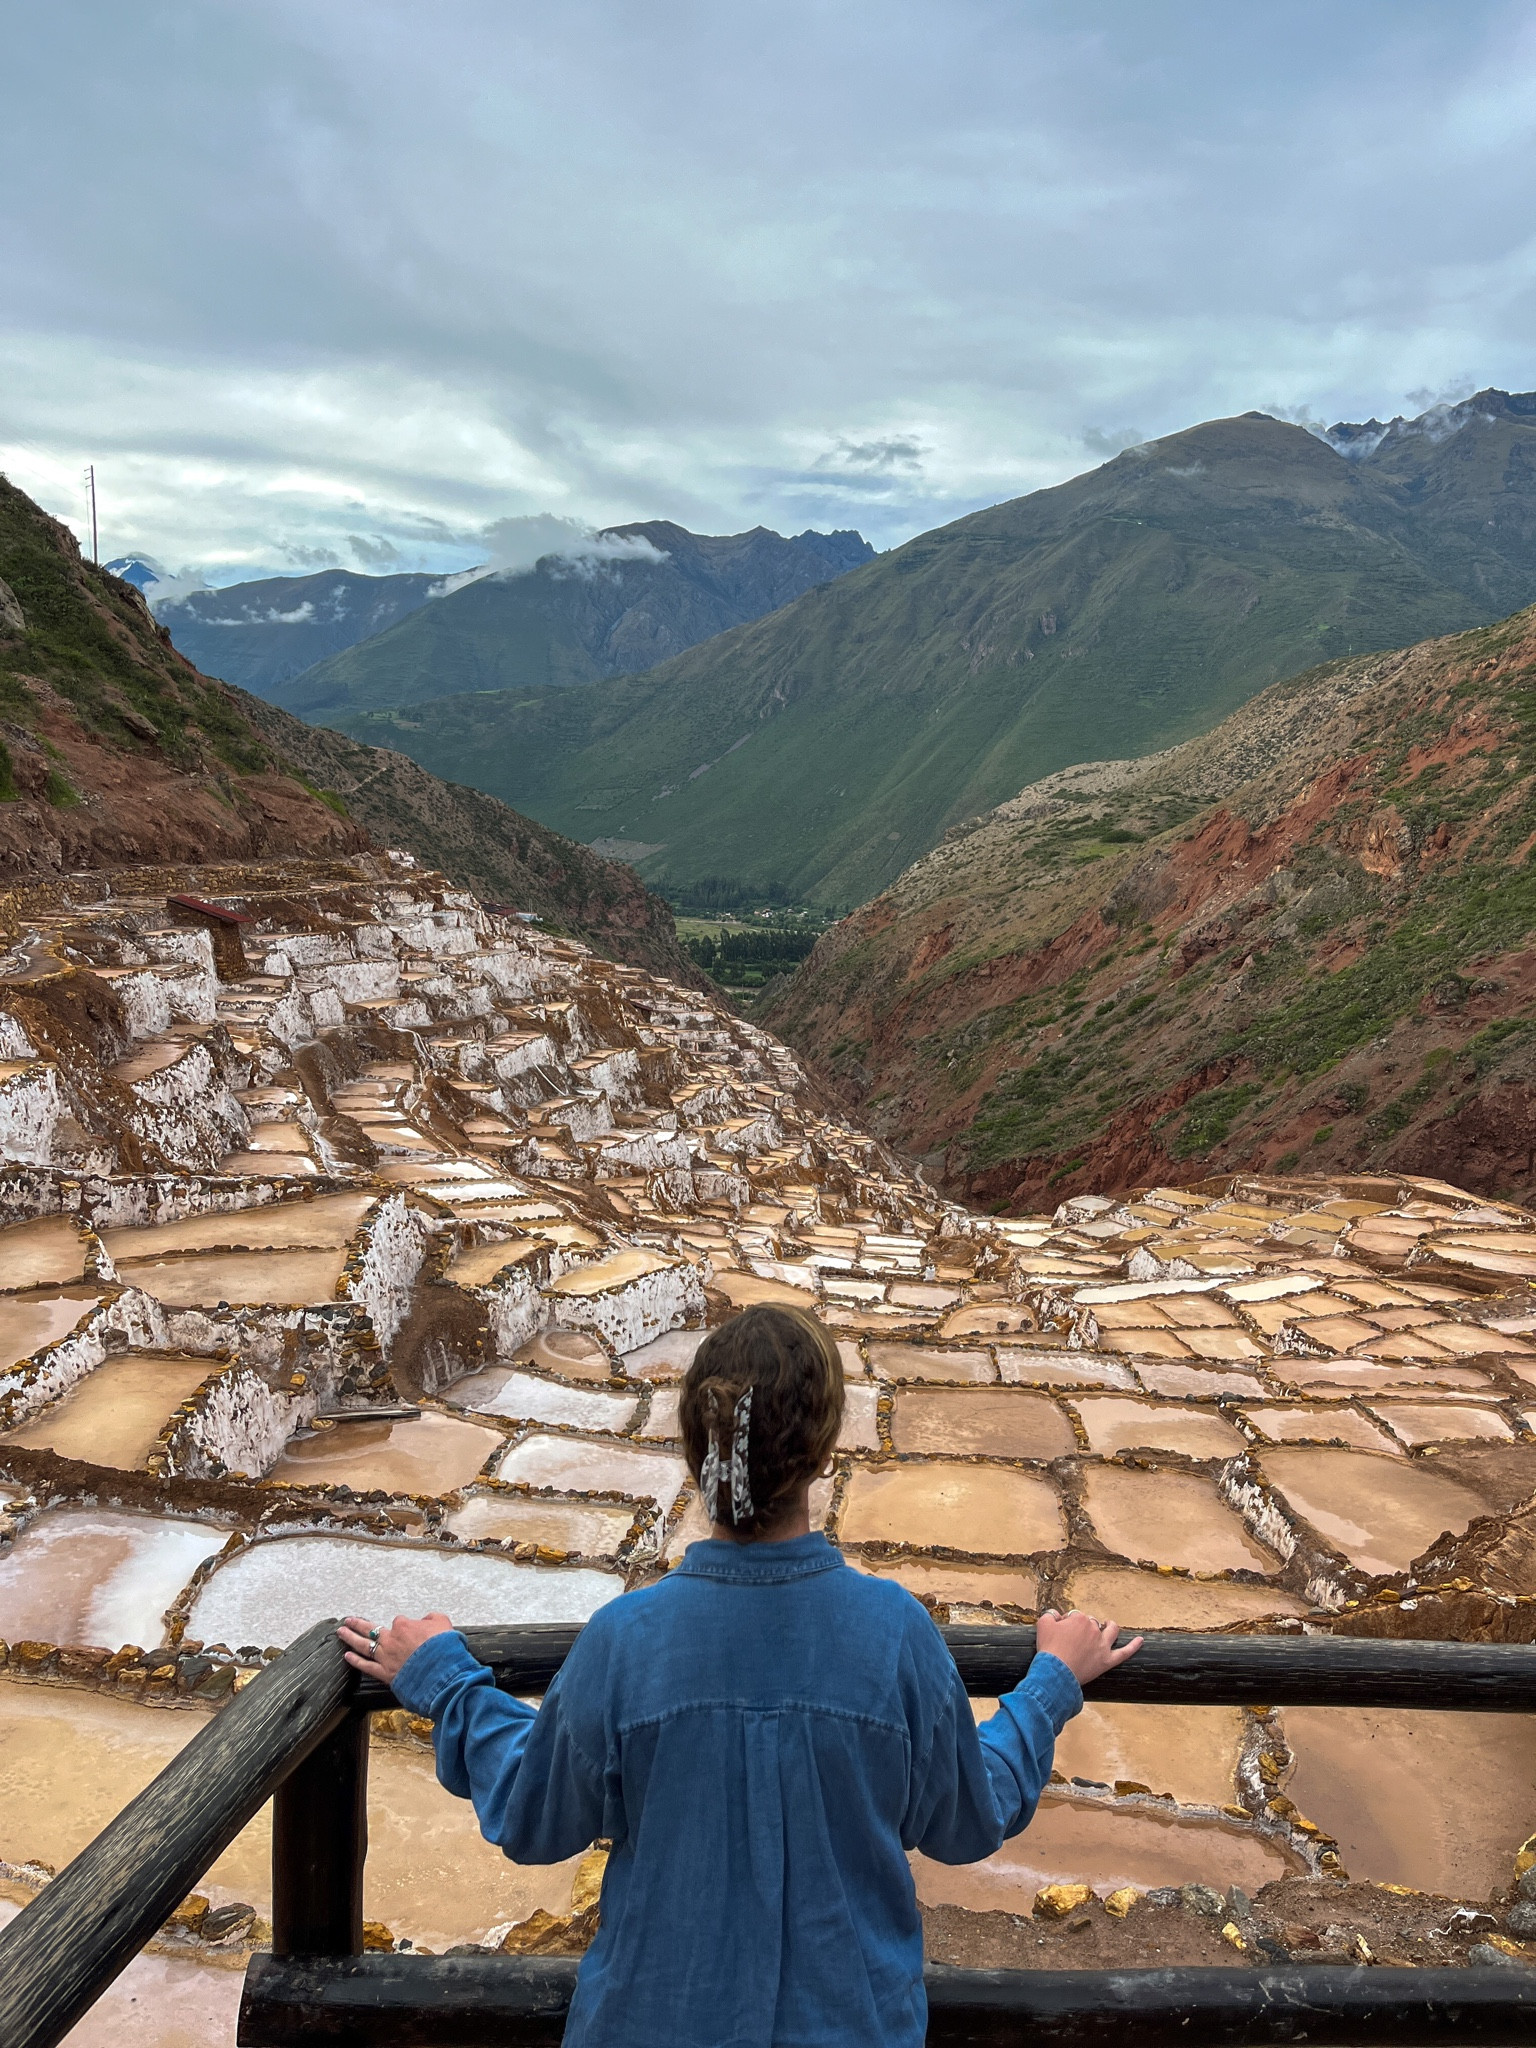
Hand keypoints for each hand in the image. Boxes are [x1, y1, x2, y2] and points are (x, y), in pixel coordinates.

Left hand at [338, 1613, 453, 1682]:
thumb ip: (431, 1619)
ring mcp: (385, 1657)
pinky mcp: (385, 1673)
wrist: (441, 1672)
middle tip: (348, 1620)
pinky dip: (355, 1661)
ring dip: (350, 1637)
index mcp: (404, 1626)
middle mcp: (391, 1640)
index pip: (399, 1622)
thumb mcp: (443, 1623)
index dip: (402, 1625)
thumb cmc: (443, 1649)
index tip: (406, 1628)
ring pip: (363, 1645)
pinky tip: (347, 1656)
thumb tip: (427, 1620)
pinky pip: (366, 1666)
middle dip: (358, 1624)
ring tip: (341, 1632)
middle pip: (371, 1629)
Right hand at [1035, 1608, 1142, 1685]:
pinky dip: (1134, 1646)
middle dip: (1084, 1627)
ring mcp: (1103, 1645)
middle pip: (1092, 1623)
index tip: (1061, 1633)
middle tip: (1074, 1639)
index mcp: (1079, 1619)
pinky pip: (1125, 1652)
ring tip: (1109, 1625)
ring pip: (1111, 1631)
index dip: (1068, 1624)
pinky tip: (1141, 1640)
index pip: (1076, 1617)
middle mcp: (1094, 1629)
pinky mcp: (1107, 1660)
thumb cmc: (1049, 1649)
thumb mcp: (1043, 1625)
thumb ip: (1051, 1615)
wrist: (1055, 1672)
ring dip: (1110, 1627)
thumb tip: (1056, 1615)